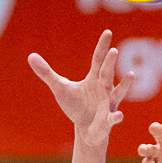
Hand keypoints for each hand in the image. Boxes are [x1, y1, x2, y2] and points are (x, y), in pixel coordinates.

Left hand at [29, 29, 131, 146]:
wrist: (86, 130)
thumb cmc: (75, 106)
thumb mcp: (60, 88)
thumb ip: (47, 73)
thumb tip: (30, 56)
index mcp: (94, 78)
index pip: (98, 59)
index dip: (102, 46)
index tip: (108, 32)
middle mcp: (105, 88)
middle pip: (107, 72)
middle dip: (110, 63)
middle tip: (113, 51)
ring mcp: (109, 104)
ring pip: (118, 92)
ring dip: (124, 85)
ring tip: (131, 75)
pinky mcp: (108, 120)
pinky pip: (113, 118)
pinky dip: (116, 117)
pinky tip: (118, 116)